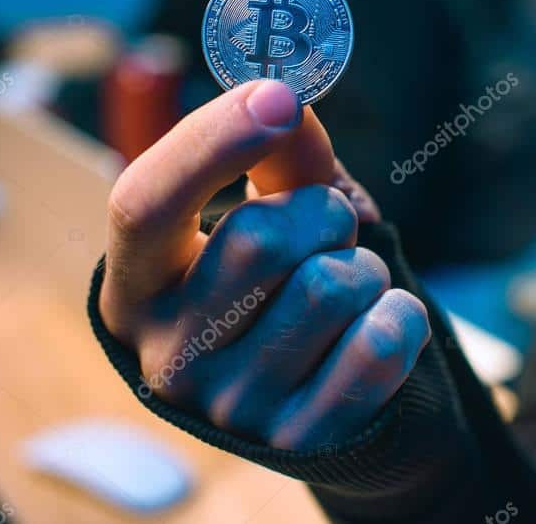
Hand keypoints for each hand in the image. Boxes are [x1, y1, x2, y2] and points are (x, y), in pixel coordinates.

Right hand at [99, 80, 429, 449]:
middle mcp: (166, 354)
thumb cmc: (282, 284)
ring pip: (333, 287)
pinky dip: (398, 315)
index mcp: (137, 284)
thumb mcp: (269, 214)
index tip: (274, 96)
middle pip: (260, 238)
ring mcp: (230, 408)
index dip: (209, 141)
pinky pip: (380, 343)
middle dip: (322, 215)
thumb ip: (278, 155)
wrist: (319, 396)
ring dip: (364, 269)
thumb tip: (285, 97)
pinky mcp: (299, 441)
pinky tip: (374, 325)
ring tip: (345, 289)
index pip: (143, 204)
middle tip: (327, 233)